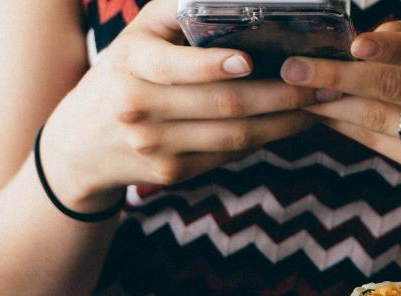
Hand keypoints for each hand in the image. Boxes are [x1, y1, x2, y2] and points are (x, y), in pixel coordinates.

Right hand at [42, 0, 322, 211]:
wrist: (81, 144)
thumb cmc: (123, 73)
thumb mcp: (139, 35)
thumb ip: (179, 10)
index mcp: (131, 65)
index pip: (175, 67)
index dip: (214, 66)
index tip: (251, 61)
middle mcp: (139, 109)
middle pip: (222, 105)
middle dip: (279, 95)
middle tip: (319, 83)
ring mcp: (157, 148)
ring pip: (234, 137)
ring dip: (283, 122)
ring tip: (317, 105)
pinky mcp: (174, 174)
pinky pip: (229, 156)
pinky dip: (265, 140)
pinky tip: (290, 125)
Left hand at [281, 16, 400, 181]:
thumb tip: (361, 46)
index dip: (392, 49)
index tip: (352, 44)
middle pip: (396, 88)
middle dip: (339, 75)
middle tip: (294, 69)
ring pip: (379, 118)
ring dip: (331, 102)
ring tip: (297, 89)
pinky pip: (377, 140)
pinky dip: (344, 123)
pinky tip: (320, 110)